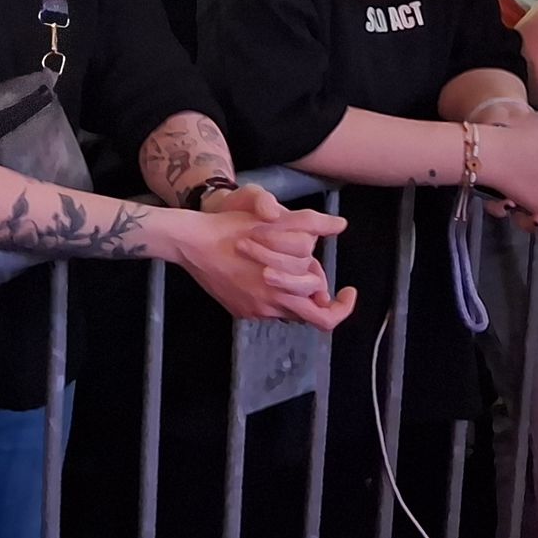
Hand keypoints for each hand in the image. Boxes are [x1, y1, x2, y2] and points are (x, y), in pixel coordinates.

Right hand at [173, 195, 353, 328]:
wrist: (191, 243)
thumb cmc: (230, 227)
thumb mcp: (271, 220)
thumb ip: (308, 223)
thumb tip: (340, 224)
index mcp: (282, 288)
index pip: (324, 313)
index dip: (341, 305)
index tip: (347, 290)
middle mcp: (269, 305)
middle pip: (311, 318)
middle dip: (322, 301)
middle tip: (327, 287)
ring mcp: (253, 310)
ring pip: (289, 311)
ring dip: (297, 296)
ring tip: (292, 272)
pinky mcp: (240, 310)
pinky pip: (268, 310)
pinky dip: (276, 296)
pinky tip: (266, 275)